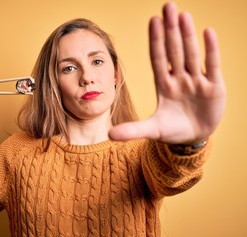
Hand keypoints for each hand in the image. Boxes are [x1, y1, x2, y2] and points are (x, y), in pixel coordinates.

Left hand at [109, 2, 225, 143]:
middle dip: (170, 30)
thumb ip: (132, 130)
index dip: (155, 40)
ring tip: (183, 15)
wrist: (193, 138)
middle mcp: (179, 79)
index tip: (153, 20)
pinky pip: (212, 65)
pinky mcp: (214, 87)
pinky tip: (208, 32)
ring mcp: (196, 81)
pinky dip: (211, 50)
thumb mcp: (152, 130)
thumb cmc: (172, 130)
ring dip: (187, 35)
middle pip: (174, 51)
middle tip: (168, 7)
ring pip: (191, 54)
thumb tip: (109, 135)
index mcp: (163, 85)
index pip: (158, 58)